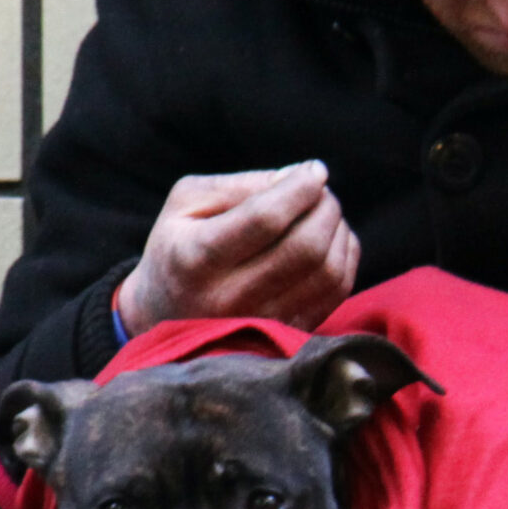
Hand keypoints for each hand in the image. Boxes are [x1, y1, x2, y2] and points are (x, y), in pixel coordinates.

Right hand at [115, 162, 361, 332]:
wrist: (162, 315)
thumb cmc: (178, 247)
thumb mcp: (187, 202)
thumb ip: (240, 185)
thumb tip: (300, 176)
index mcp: (196, 258)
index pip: (266, 218)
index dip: (300, 188)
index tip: (314, 170)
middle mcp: (228, 298)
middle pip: (305, 247)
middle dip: (325, 207)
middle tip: (321, 191)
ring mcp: (260, 323)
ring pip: (327, 272)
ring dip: (338, 231)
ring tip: (325, 212)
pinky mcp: (284, 337)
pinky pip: (335, 294)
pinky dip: (345, 258)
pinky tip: (331, 240)